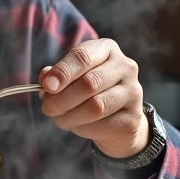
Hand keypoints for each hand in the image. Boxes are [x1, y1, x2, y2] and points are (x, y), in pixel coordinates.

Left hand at [39, 38, 148, 158]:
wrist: (116, 118)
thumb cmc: (88, 92)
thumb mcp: (71, 77)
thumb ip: (55, 76)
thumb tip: (46, 81)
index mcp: (106, 49)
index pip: (83, 56)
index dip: (62, 72)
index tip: (46, 86)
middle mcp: (125, 67)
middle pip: (89, 83)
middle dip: (62, 99)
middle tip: (48, 108)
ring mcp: (133, 92)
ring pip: (96, 107)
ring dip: (70, 116)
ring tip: (60, 119)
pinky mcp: (133, 118)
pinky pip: (102, 126)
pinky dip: (82, 129)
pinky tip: (78, 126)